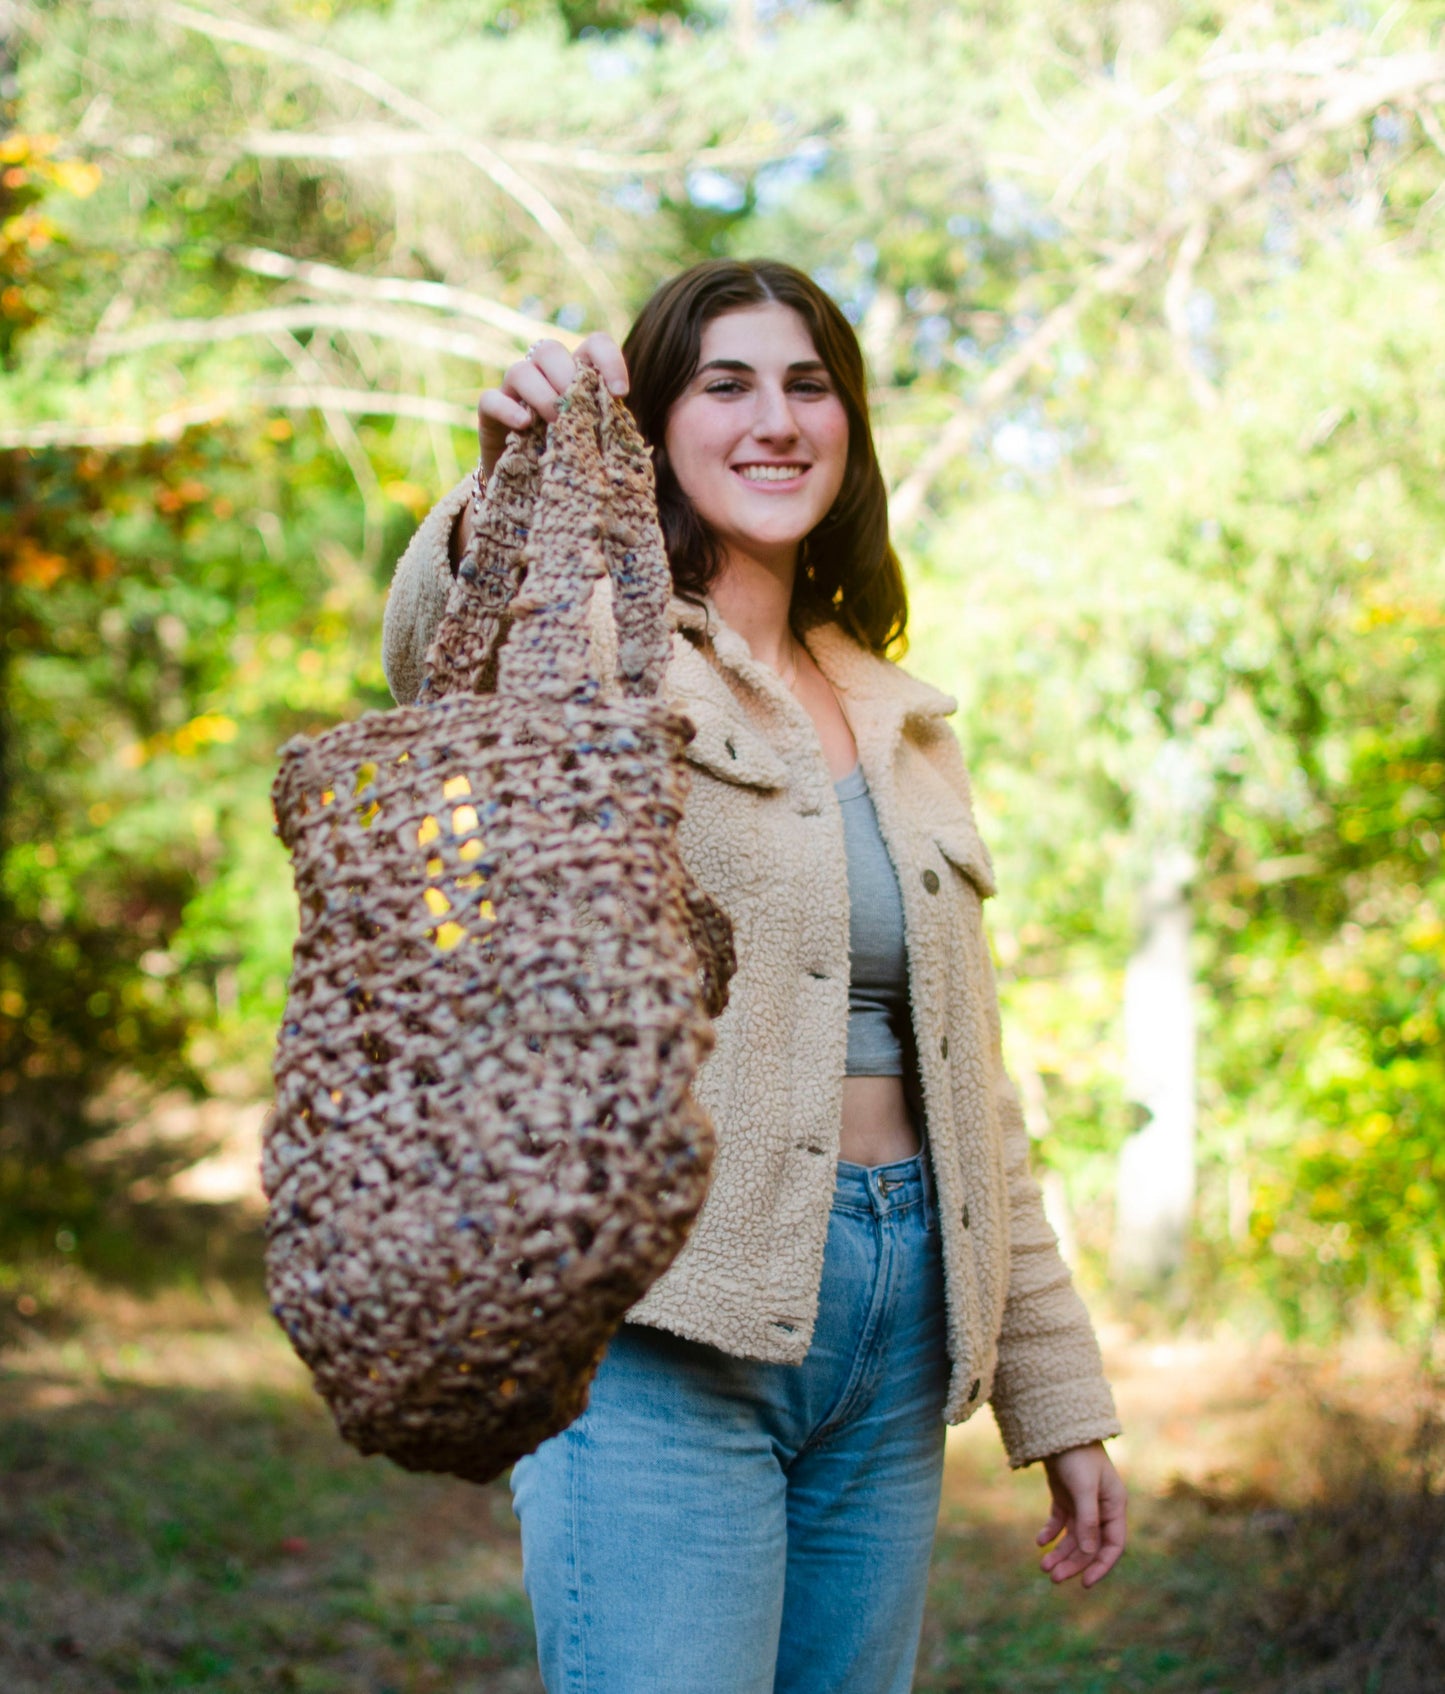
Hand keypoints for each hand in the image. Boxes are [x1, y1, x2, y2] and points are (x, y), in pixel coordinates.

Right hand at [477, 332, 628, 478]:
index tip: (621, 394)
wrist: (530, 492)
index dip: (609, 359)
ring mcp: (513, 394)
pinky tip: (524, 424)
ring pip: (520, 371)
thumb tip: (626, 423)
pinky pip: (491, 400)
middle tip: (578, 409)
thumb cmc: (571, 461)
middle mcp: (542, 376)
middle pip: (549, 350)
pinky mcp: (490, 416)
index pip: (593, 345)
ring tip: (556, 423)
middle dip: (566, 376)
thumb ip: (608, 425)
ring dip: (542, 394)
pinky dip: (507, 409)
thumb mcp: (595, 443)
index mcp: (574, 375)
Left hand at [1036, 1441, 1125, 1588]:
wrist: (1059, 1428)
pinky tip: (1040, 1542)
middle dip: (1073, 1563)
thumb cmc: (1078, 1456)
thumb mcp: (1084, 1488)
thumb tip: (1090, 1552)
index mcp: (1114, 1506)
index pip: (1112, 1546)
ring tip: (1043, 1566)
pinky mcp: (1065, 1498)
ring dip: (1060, 1553)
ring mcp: (1082, 1504)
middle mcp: (1101, 1509)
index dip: (1101, 1566)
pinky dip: (1051, 1533)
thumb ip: (1088, 1520)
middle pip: (1089, 1546)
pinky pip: (1059, 1523)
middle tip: (1053, 1578)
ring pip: (1073, 1538)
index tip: (1085, 1584)